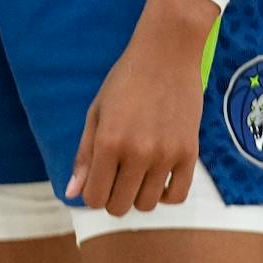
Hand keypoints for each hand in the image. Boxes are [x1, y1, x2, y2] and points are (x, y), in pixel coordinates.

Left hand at [65, 0, 214, 214]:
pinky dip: (165, 195)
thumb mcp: (96, 113)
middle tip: (115, 176)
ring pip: (148, 205)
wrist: (166, 55)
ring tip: (136, 174)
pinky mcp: (189, 154)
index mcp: (109, 142)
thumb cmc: (125, 80)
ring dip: (137, 195)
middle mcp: (138, 153)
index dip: (92, 194)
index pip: (95, 197)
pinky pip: (178, 196)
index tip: (96, 182)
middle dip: (112, 197)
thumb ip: (84, 155)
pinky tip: (157, 178)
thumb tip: (72, 193)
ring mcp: (166, 156)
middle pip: (120, 206)